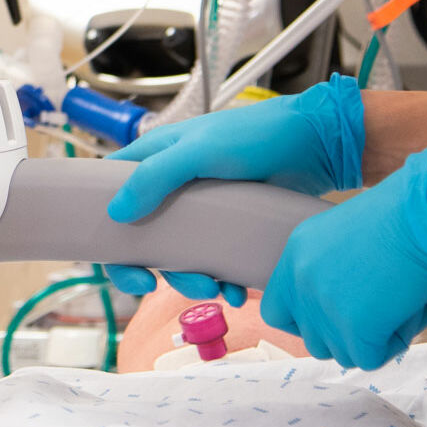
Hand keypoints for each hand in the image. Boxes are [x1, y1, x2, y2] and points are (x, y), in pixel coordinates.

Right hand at [101, 76, 364, 301]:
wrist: (316, 145)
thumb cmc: (256, 135)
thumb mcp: (200, 151)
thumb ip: (156, 177)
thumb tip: (118, 213)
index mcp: (152, 161)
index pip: (110, 200)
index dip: (110, 239)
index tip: (130, 269)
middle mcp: (170, 187)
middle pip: (144, 241)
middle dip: (159, 272)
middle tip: (173, 288)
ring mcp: (201, 210)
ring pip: (180, 258)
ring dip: (192, 282)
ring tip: (219, 290)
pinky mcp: (229, 227)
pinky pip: (214, 262)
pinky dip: (222, 282)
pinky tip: (238, 291)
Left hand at [261, 128, 426, 368]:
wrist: (420, 216)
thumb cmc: (396, 216)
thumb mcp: (342, 236)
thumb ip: (330, 270)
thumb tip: (348, 304)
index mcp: (295, 259)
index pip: (275, 312)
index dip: (304, 323)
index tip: (331, 320)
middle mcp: (302, 285)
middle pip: (312, 339)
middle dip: (345, 336)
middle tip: (377, 317)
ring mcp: (325, 310)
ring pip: (343, 353)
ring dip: (373, 340)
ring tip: (400, 309)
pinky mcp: (355, 330)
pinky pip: (372, 359)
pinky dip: (395, 342)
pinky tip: (412, 312)